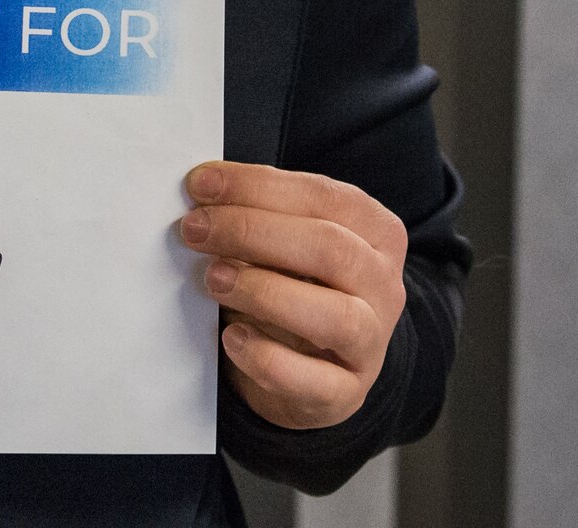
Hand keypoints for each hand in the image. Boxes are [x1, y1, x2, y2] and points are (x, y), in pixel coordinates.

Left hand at [180, 161, 407, 429]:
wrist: (312, 365)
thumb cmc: (293, 284)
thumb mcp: (284, 240)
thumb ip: (256, 213)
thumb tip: (201, 193)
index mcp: (375, 232)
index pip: (324, 197)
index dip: (258, 187)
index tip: (200, 184)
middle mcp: (383, 286)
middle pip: (330, 248)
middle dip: (252, 231)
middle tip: (194, 229)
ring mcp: (372, 343)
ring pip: (337, 316)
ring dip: (266, 292)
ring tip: (213, 279)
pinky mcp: (346, 393)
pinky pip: (316, 382)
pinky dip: (268, 359)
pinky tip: (232, 338)